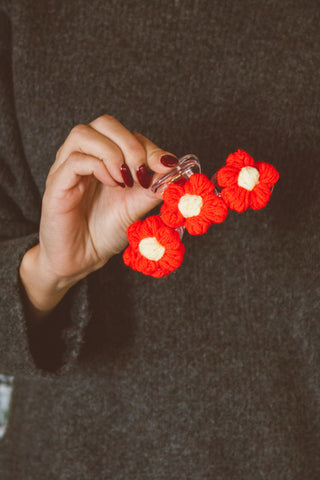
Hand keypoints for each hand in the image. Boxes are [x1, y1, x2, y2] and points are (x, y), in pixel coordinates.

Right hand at [37, 114, 177, 286]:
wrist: (83, 259)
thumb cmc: (105, 231)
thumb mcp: (137, 206)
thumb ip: (154, 187)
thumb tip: (177, 172)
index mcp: (104, 158)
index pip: (125, 133)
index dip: (148, 146)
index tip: (165, 166)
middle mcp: (84, 157)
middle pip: (103, 123)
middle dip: (130, 144)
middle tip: (141, 173)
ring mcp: (67, 169)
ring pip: (83, 134)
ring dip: (112, 153)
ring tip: (124, 180)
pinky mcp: (56, 185)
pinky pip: (74, 161)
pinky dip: (98, 167)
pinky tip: (111, 185)